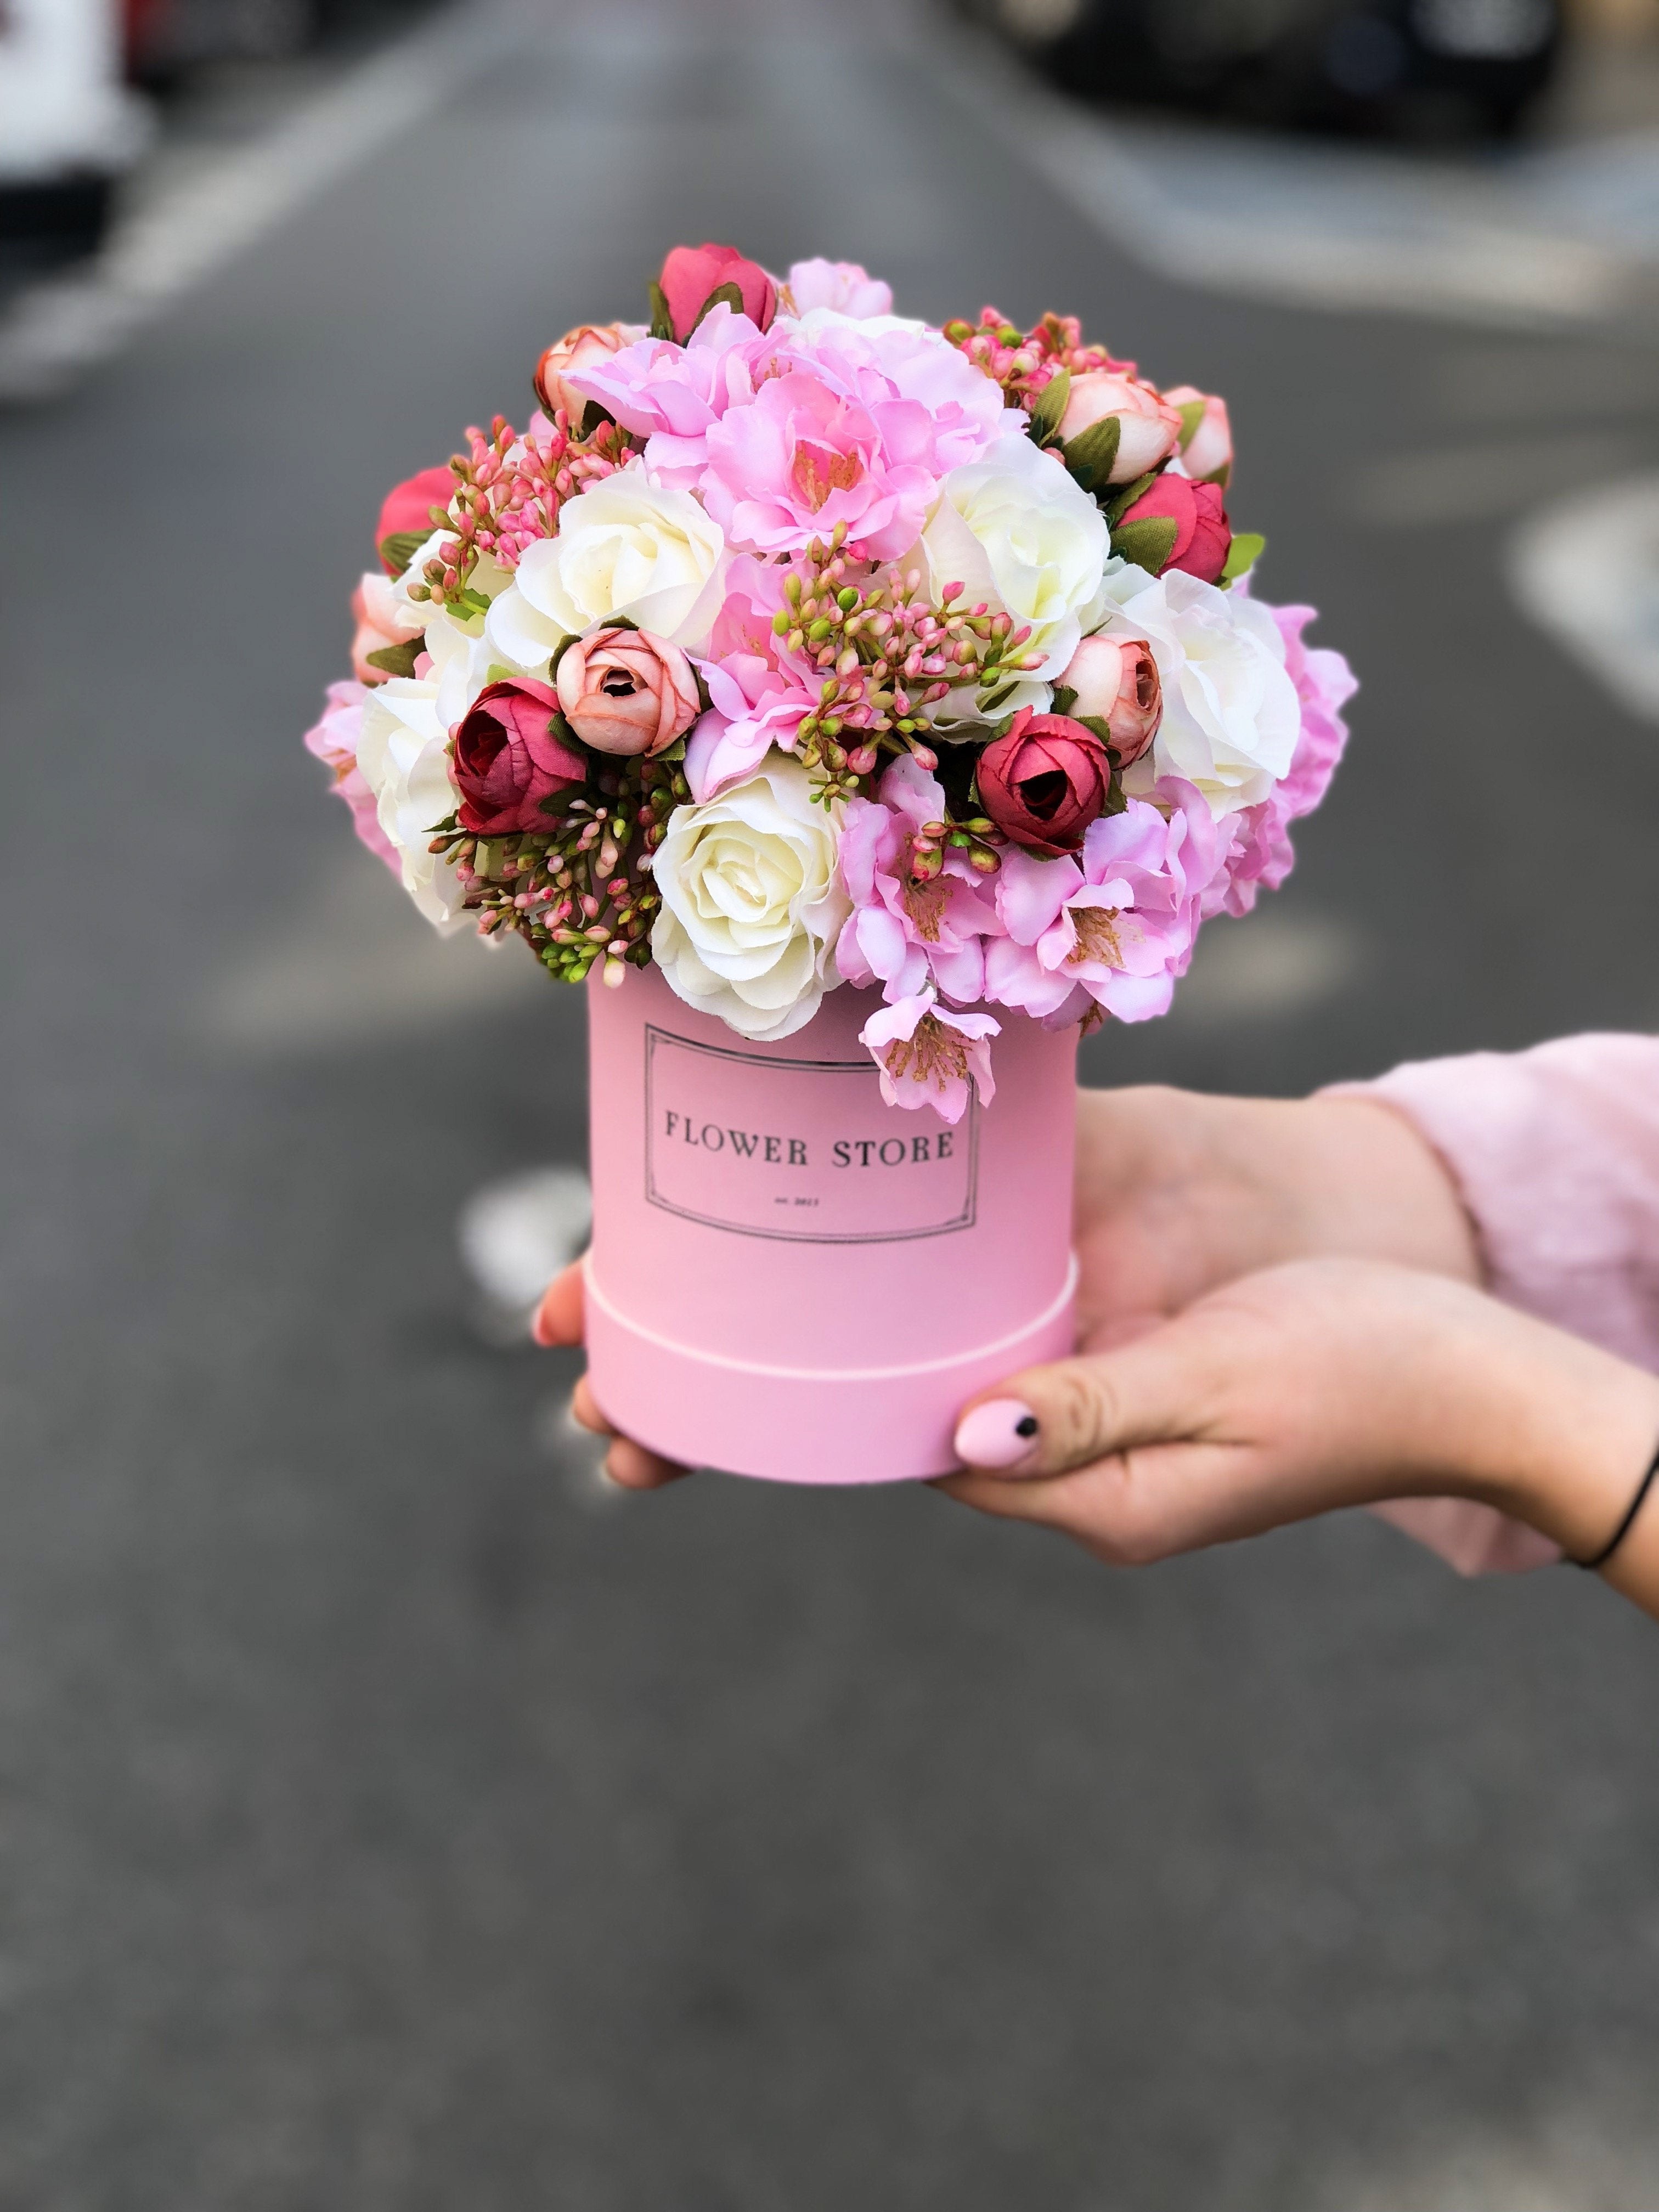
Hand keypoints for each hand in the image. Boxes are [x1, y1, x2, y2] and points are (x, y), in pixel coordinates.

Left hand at [534, 1083, 1480, 1489]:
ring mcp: (1052, 1337)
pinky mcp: (1086, 1265)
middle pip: (839, 1388)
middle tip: (560, 1335)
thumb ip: (1094, 1413)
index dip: (742, 1425)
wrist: (1461, 1332)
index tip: (617, 1403)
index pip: (859, 1449)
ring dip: (766, 1295)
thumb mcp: (1225, 1391)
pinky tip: (790, 1197)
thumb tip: (956, 1439)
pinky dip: (872, 1235)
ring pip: (880, 1323)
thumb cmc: (1365, 1373)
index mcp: (1057, 1477)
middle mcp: (1030, 1410)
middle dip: (708, 1366)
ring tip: (627, 1266)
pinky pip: (958, 1261)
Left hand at [941, 1257, 1658, 1618]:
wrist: (1472, 1375)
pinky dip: (1037, 1333)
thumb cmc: (1358, 1366)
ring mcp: (1137, 1465)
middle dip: (927, 1363)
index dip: (897, 1395)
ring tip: (928, 1249)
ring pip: (1018, 1404)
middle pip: (973, 1440)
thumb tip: (967, 1435)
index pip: (954, 1468)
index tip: (856, 1310)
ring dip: (980, 1340)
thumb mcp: (1213, 1375)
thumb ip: (1091, 1406)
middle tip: (877, 1255)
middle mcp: (1112, 1501)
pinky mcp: (1162, 1421)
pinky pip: (1067, 1383)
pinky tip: (1014, 1269)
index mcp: (1115, 1508)